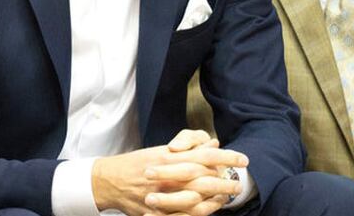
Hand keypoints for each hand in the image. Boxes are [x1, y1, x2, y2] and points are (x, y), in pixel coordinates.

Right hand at [91, 130, 246, 215]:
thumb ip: (189, 148)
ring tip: (227, 198)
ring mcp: (162, 195)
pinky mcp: (157, 212)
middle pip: (204, 180)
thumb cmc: (138, 163)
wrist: (109, 181)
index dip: (227, 158)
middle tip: (239, 184)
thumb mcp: (162, 151)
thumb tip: (213, 144)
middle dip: (225, 182)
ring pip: (196, 201)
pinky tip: (209, 211)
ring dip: (215, 201)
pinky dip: (199, 214)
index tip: (244, 159)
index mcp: (169, 157)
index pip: (205, 156)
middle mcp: (168, 176)